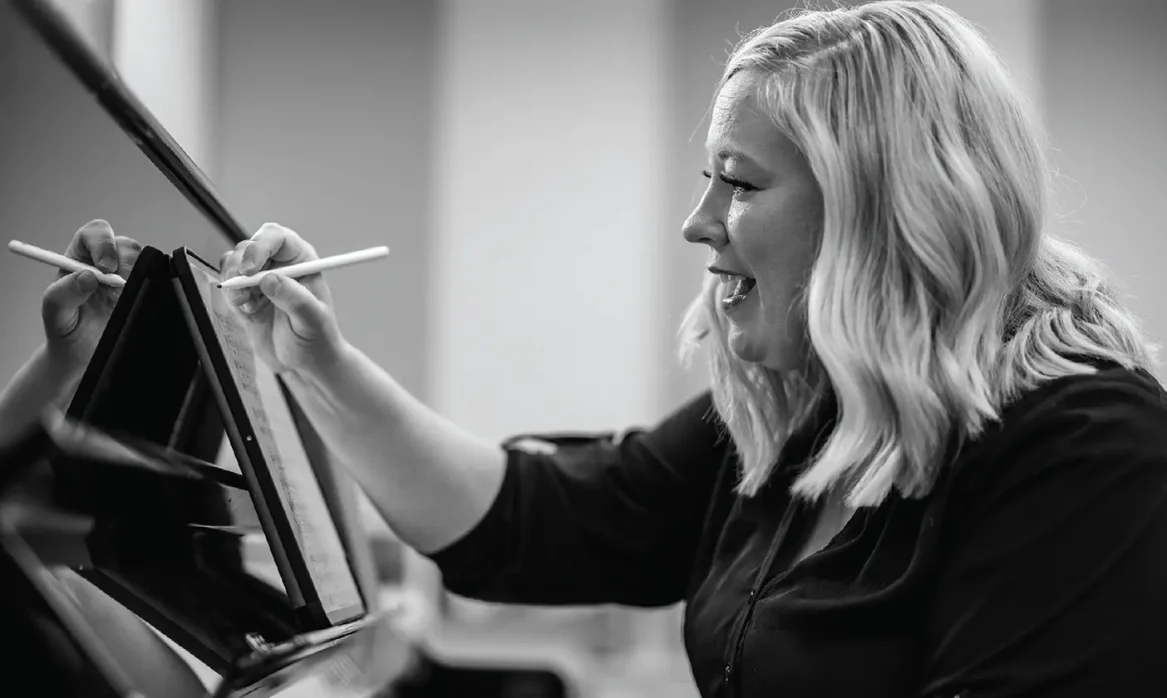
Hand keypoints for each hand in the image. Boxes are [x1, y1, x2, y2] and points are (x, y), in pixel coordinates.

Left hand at [41, 220, 140, 376]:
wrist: (84, 354)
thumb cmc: (66, 329)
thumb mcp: (54, 312)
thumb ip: (63, 292)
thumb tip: (86, 276)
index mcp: (79, 257)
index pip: (94, 233)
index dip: (102, 244)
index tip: (103, 267)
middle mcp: (106, 262)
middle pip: (125, 244)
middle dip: (124, 264)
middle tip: (117, 288)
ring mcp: (128, 276)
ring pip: (145, 260)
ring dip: (138, 277)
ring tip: (122, 301)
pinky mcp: (145, 289)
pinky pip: (158, 278)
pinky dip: (153, 287)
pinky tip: (137, 303)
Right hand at [220, 222, 343, 374]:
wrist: (305, 362)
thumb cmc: (318, 338)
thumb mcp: (313, 320)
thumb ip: (295, 299)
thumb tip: (270, 279)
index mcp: (302, 261)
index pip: (277, 238)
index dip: (260, 246)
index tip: (250, 268)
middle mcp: (279, 265)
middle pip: (249, 246)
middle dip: (240, 264)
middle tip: (242, 287)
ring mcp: (260, 280)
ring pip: (233, 263)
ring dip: (233, 282)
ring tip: (248, 303)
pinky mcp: (246, 296)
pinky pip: (228, 286)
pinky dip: (231, 297)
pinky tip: (247, 311)